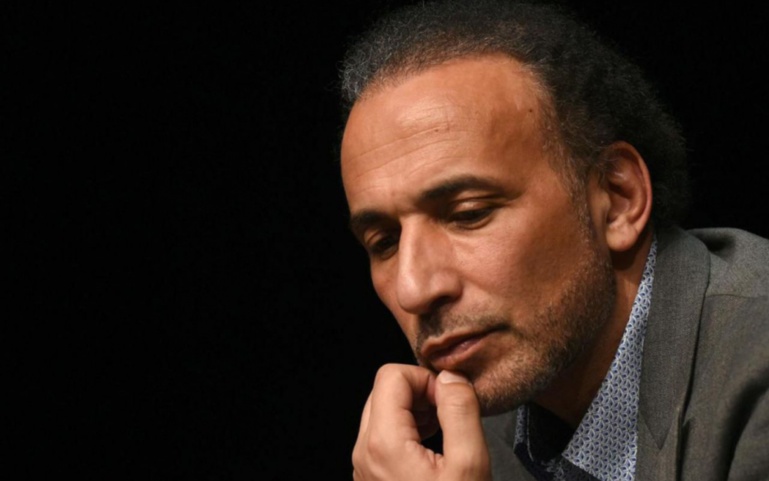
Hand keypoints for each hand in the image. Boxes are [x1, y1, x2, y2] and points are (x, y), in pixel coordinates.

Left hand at [352, 364, 490, 480]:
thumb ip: (460, 412)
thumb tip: (451, 378)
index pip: (391, 374)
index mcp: (383, 443)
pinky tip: (433, 451)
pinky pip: (382, 439)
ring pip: (383, 413)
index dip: (426, 379)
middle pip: (384, 391)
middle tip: (449, 416)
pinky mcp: (371, 478)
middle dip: (421, 394)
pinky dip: (408, 433)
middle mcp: (365, 453)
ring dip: (415, 412)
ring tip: (444, 433)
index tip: (449, 400)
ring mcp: (364, 467)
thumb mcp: (470, 466)